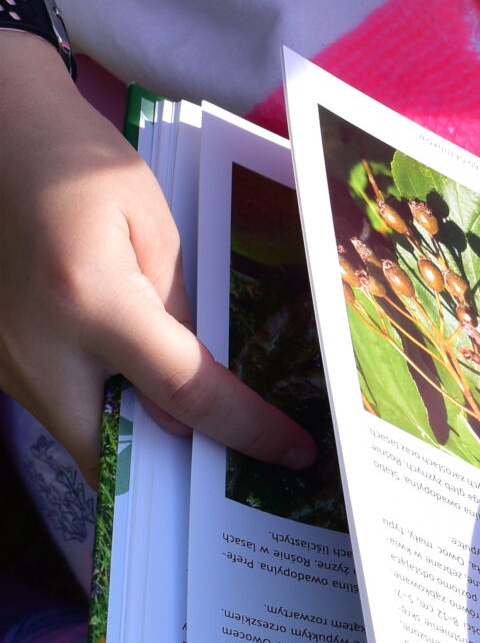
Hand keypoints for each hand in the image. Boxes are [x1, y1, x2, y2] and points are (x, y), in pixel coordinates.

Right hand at [0, 34, 315, 484]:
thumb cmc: (75, 165)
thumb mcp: (152, 225)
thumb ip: (176, 310)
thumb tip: (192, 390)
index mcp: (89, 300)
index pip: (181, 391)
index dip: (242, 429)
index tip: (288, 451)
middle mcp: (36, 348)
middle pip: (109, 456)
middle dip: (167, 477)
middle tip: (227, 470)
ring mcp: (4, 362)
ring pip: (78, 438)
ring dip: (132, 444)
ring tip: (193, 431)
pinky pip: (56, 407)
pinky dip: (98, 411)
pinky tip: (136, 391)